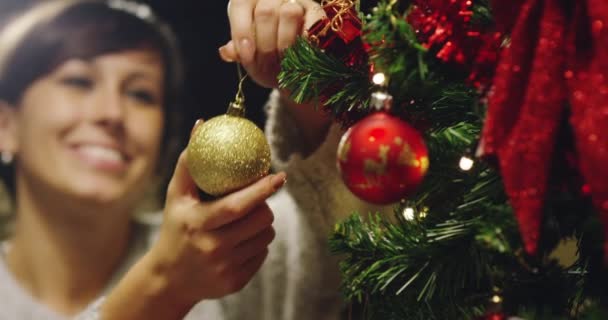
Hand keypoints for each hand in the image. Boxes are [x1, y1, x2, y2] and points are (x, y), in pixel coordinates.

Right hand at [148, 147, 285, 305]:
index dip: (261, 190)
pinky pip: (262, 254)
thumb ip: (189, 162)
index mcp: (198, 224)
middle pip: (260, 220)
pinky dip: (256, 243)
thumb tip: (201, 125)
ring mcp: (225, 268)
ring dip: (262, 224)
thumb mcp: (176, 196)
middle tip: (257, 200)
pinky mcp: (235, 282)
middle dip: (264, 206)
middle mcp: (212, 248)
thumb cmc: (175, 227)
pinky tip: (239, 243)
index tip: (279, 176)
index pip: (237, 205)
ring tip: (244, 221)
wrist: (169, 279)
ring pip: (266, 236)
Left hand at [220, 0, 325, 87]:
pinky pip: (311, 24)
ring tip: (284, 61)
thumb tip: (226, 52)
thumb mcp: (249, 56)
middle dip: (265, 44)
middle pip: (265, 12)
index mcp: (249, 0)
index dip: (242, 30)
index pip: (241, 5)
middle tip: (268, 64)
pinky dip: (304, 43)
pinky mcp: (316, 12)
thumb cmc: (267, 56)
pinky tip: (300, 55)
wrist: (295, 65)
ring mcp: (296, 0)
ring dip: (285, 43)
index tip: (246, 52)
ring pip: (289, 13)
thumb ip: (237, 51)